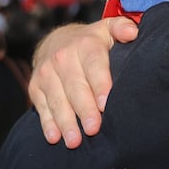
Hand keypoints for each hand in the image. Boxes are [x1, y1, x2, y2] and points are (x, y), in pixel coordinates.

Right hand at [28, 16, 137, 147]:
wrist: (55, 40)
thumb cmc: (91, 42)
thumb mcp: (107, 29)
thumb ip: (121, 28)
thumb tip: (133, 32)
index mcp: (85, 45)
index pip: (94, 66)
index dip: (100, 85)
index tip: (105, 104)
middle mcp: (63, 58)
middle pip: (76, 87)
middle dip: (85, 109)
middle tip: (94, 129)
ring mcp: (46, 73)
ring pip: (57, 100)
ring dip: (65, 121)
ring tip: (74, 140)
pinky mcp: (35, 86)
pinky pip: (41, 106)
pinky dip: (47, 123)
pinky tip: (54, 137)